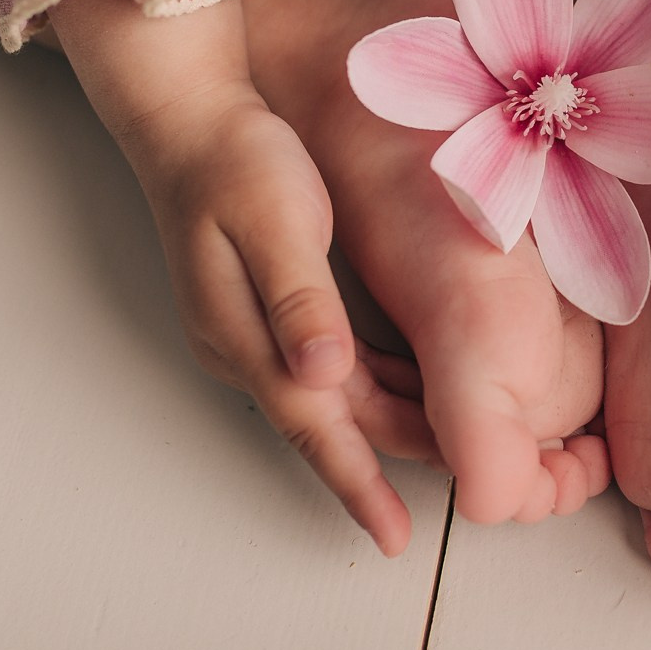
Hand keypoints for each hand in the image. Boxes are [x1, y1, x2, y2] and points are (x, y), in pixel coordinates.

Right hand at [52, 0, 434, 554]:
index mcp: (244, 334)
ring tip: (453, 450)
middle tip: (463, 485)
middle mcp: (242, 348)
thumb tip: (321, 374)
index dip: (357, 483)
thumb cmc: (232, 156)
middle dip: (389, 462)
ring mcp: (249, 332)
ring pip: (330, 403)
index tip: (394, 536)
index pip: (313, 427)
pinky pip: (325, 371)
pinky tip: (415, 386)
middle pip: (328, 425)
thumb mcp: (274, 219)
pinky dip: (372, 389)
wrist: (187, 113)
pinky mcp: (265, 310)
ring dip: (386, 429)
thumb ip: (300, 298)